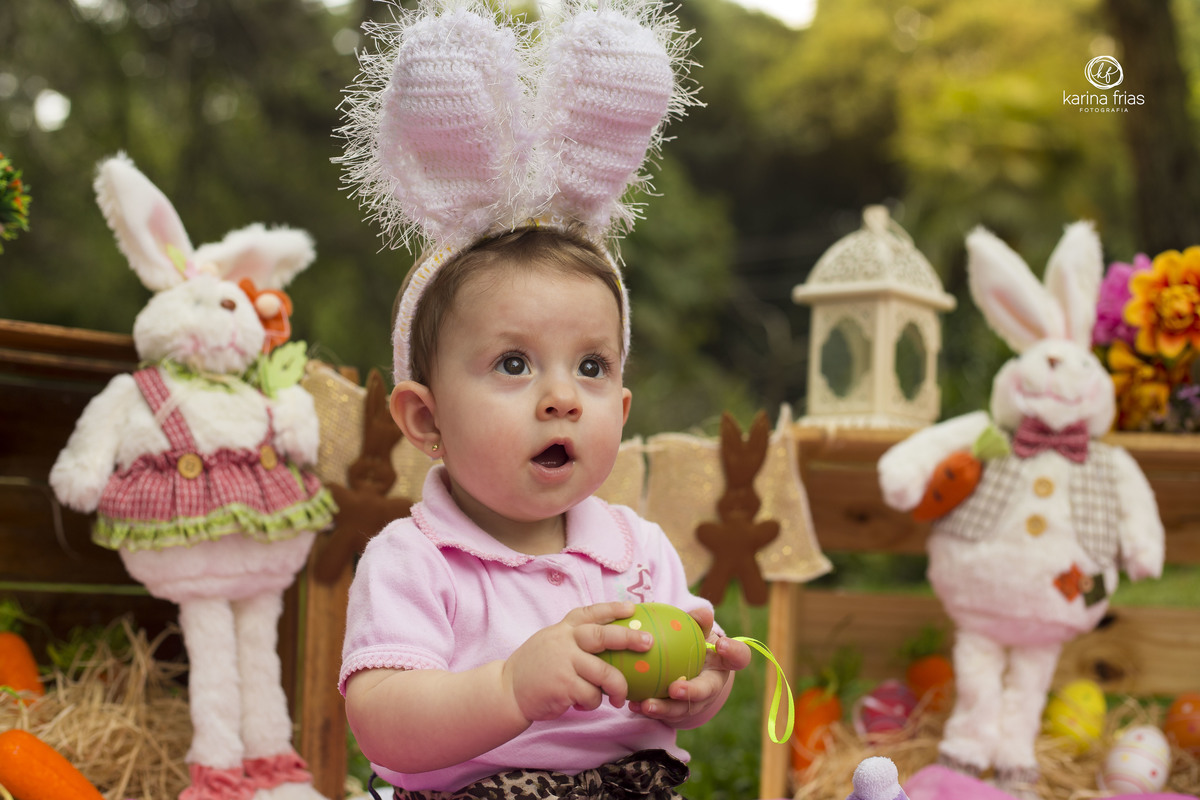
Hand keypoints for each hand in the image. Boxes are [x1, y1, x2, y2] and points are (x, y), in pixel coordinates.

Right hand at [502, 601, 652, 722]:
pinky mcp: (563, 686)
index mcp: (563, 629)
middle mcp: (564, 642)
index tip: (633, 608)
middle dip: (629, 638)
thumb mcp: (551, 643)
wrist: (507, 690)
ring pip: (604, 673)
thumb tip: (611, 641)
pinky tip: (584, 705)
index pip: (590, 613)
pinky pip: (591, 696)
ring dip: (616, 688)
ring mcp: (564, 663)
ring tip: (618, 698)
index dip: (613, 609)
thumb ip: (574, 639)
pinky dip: (592, 703)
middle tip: (648, 643)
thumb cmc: (536, 668)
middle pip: (602, 636)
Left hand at [629, 606, 750, 726]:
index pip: (738, 657)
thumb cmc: (693, 644)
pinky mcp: (679, 713)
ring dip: (663, 708)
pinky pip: (663, 713)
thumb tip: (701, 612)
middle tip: (675, 689)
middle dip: (691, 692)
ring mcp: (696, 702)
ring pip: (682, 709)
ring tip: (646, 704)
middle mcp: (712, 686)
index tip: (721, 644)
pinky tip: (633, 704)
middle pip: (706, 691)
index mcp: (723, 663)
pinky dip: (647, 709)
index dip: (734, 651)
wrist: (686, 669)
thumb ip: (698, 622)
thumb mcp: (697, 631)